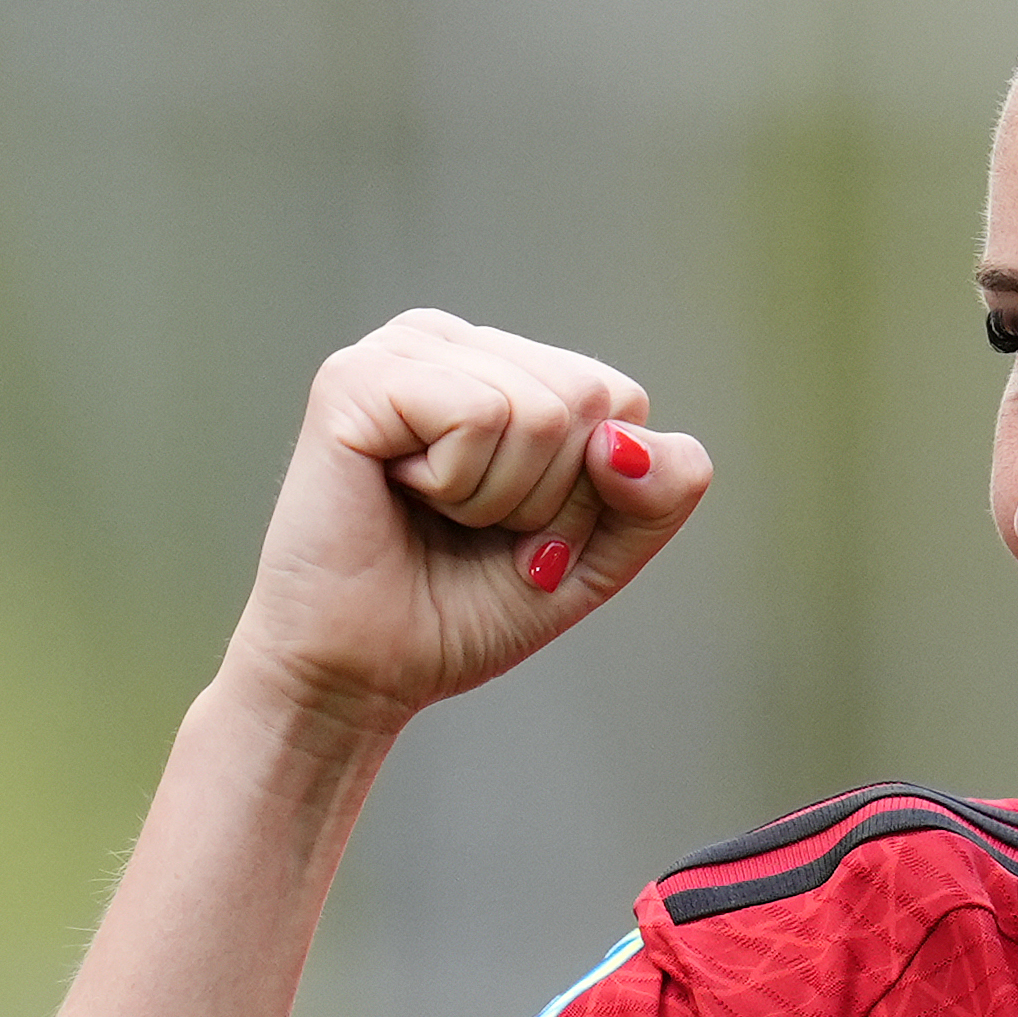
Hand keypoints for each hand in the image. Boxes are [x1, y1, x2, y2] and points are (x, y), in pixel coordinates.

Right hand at [222, 310, 712, 736]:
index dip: (591, 493)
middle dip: (550, 497)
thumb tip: (626, 439)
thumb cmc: (461, 609)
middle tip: (471, 529)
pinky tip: (401, 495)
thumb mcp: (597, 556)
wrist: (358, 674)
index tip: (519, 532)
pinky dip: (457, 486)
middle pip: (590, 398)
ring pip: (541, 412)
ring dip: (499, 499)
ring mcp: (403, 350)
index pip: (621, 400)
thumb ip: (660, 495)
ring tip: (433, 514)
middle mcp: (454, 342)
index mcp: (504, 365)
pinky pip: (478, 417)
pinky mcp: (357, 378)